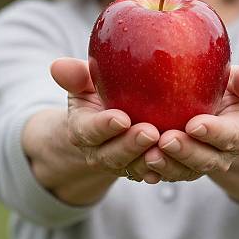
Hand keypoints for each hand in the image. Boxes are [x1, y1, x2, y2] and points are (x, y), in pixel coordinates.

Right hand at [51, 58, 161, 182]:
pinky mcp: (143, 169)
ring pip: (135, 167)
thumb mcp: (83, 83)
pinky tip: (181, 160)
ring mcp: (123, 164)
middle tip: (150, 131)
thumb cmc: (97, 95)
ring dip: (150, 160)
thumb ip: (75, 75)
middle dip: (131, 145)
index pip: (90, 131)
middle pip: (113, 154)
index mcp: (82, 130)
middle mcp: (100, 152)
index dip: (104, 127)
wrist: (108, 124)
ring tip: (167, 144)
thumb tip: (57, 65)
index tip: (121, 118)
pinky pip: (156, 173)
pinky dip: (168, 168)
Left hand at [127, 66, 238, 181]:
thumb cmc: (222, 91)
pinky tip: (138, 165)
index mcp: (238, 131)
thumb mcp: (236, 82)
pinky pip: (164, 175)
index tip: (194, 124)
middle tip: (166, 139)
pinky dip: (152, 172)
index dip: (214, 132)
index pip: (231, 135)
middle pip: (206, 160)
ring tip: (149, 154)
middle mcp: (220, 154)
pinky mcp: (176, 168)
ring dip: (167, 166)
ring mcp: (196, 164)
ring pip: (183, 172)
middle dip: (186, 152)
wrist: (210, 113)